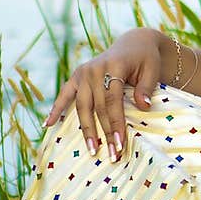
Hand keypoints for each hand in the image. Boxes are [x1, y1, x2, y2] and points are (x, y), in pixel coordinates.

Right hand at [44, 27, 162, 161]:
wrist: (134, 44)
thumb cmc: (146, 60)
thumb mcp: (152, 70)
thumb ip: (146, 87)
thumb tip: (143, 106)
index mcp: (114, 65)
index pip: (113, 100)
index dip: (116, 123)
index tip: (120, 144)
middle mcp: (95, 69)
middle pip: (97, 107)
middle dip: (104, 132)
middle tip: (112, 155)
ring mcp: (83, 72)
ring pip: (82, 106)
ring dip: (86, 129)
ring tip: (92, 150)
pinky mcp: (77, 76)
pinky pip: (64, 94)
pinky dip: (55, 109)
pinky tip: (48, 125)